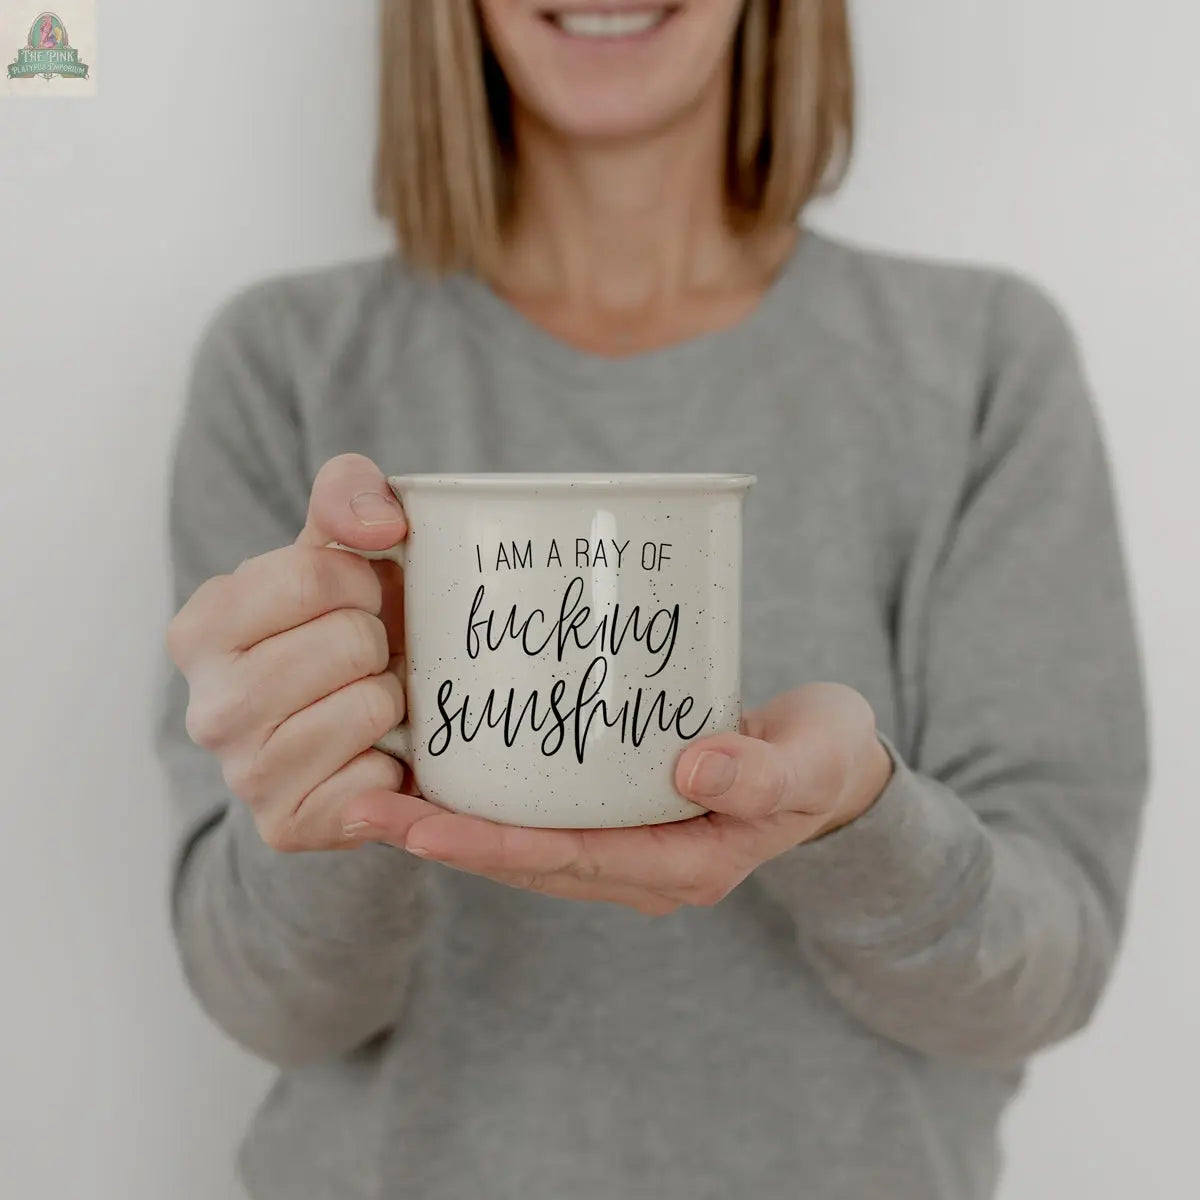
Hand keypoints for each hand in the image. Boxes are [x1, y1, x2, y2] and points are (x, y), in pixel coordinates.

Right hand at [166, 453, 412, 851]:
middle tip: (365, 658)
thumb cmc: (344, 622)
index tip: (356, 599)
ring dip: (392, 699)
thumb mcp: (338, 542)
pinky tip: (373, 754)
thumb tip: (383, 527)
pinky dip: (396, 763)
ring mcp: (244, 775)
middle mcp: (208, 707)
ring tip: (368, 700)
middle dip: (379, 642)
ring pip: (372, 707)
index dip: (362, 581)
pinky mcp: (288, 826)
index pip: (316, 575)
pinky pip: (379, 781)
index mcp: (201, 626)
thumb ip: (350, 493)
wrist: (352, 722)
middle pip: (351, 642)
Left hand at [343, 683, 894, 914]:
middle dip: (447, 841)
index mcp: (684, 865)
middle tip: (366, 810)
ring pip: (527, 845)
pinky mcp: (620, 812)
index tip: (422, 826)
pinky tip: (448, 769)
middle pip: (529, 861)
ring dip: (455, 826)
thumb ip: (762, 774)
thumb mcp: (812, 763)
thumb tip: (692, 771)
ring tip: (379, 797)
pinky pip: (544, 817)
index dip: (494, 847)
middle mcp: (646, 867)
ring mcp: (630, 845)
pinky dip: (491, 803)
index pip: (571, 861)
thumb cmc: (825, 760)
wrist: (832, 766)